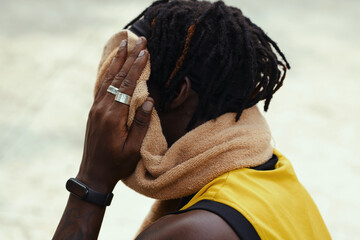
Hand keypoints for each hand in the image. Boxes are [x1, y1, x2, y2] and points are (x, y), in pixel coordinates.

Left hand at [77, 37, 151, 192]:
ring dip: (116, 61)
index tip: (145, 52)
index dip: (137, 68)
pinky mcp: (94, 112)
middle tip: (137, 41)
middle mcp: (102, 108)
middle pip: (117, 78)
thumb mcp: (133, 148)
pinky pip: (101, 87)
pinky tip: (112, 66)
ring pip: (107, 79)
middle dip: (128, 58)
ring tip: (123, 45)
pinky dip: (108, 73)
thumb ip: (142, 124)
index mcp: (113, 116)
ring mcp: (96, 109)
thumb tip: (150, 100)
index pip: (127, 86)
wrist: (93, 174)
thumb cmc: (117, 164)